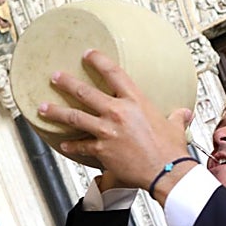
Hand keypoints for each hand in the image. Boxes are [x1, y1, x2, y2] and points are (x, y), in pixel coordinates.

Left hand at [38, 50, 193, 192]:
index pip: (112, 72)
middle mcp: (117, 112)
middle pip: (84, 92)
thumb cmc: (172, 150)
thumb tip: (183, 113)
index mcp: (135, 101)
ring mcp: (107, 131)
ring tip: (43, 108)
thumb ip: (176, 116)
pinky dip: (71, 145)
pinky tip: (64, 144)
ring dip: (55, 111)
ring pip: (74, 117)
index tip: (87, 54)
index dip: (97, 60)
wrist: (166, 172)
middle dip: (66, 83)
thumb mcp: (175, 126)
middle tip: (54, 77)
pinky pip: (81, 145)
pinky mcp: (102, 150)